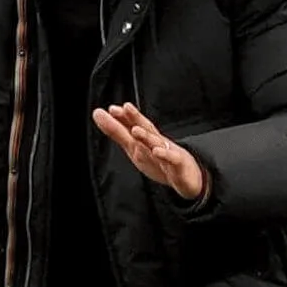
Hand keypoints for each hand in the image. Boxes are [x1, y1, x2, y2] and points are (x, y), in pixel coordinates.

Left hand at [92, 103, 207, 202]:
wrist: (188, 178)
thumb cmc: (159, 159)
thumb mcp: (135, 146)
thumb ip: (118, 131)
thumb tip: (98, 113)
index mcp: (146, 139)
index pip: (135, 125)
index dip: (124, 117)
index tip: (112, 109)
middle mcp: (157, 142)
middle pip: (146, 129)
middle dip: (136, 119)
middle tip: (125, 108)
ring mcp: (169, 152)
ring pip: (157, 143)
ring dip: (147, 136)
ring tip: (136, 130)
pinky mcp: (179, 164)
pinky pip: (172, 159)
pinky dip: (165, 154)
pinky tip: (157, 151)